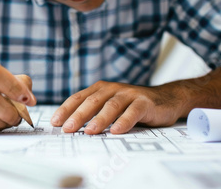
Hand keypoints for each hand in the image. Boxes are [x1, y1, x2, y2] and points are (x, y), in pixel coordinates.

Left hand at [50, 81, 182, 134]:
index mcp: (101, 89)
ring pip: (111, 106)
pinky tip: (116, 131)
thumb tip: (70, 127)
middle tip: (68, 128)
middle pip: (92, 101)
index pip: (79, 97)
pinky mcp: (145, 102)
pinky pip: (132, 112)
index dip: (66, 109)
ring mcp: (129, 94)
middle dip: (78, 115)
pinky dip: (124, 121)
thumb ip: (94, 112)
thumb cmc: (133, 105)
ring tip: (90, 132)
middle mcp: (113, 89)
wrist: (166, 99)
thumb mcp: (110, 106)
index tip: (55, 122)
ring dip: (99, 119)